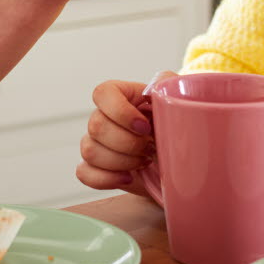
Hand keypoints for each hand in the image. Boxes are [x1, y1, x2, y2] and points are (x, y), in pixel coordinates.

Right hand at [75, 72, 173, 197]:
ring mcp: (96, 142)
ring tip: (144, 161)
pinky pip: (84, 173)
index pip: (103, 93)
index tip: (145, 126)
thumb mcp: (178, 101)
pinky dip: (106, 178)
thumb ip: (168, 85)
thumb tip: (152, 89)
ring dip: (121, 161)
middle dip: (128, 143)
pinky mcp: (95, 167)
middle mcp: (103, 116)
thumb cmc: (176, 127)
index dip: (120, 111)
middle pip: (96, 126)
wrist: (178, 160)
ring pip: (90, 150)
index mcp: (121, 95)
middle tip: (151, 148)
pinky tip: (128, 177)